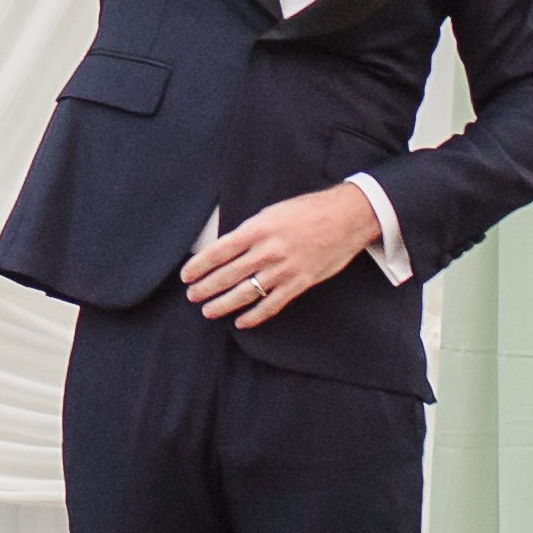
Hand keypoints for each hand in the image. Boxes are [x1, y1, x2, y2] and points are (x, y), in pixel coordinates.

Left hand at [187, 184, 382, 326]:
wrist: (346, 218)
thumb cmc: (308, 210)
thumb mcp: (272, 212)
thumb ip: (250, 231)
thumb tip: (227, 248)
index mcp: (258, 228)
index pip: (219, 251)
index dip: (199, 265)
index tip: (186, 275)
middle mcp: (267, 250)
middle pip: (228, 274)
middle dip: (206, 287)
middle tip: (192, 295)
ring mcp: (283, 270)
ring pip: (246, 293)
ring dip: (223, 304)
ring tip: (208, 311)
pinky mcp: (299, 283)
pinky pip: (272, 305)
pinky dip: (255, 316)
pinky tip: (241, 322)